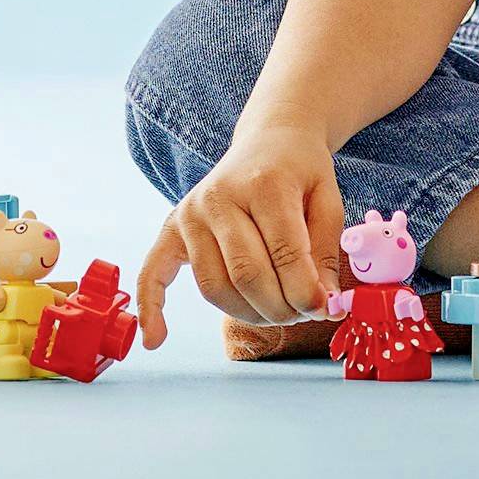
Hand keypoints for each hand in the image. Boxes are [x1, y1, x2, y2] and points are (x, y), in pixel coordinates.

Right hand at [134, 119, 346, 345]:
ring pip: (214, 286)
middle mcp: (219, 197)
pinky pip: (154, 271)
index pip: (282, 252)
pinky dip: (151, 308)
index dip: (305, 291)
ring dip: (247, 313)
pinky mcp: (173, 226)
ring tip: (276, 312)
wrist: (270, 139)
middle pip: (246, 275)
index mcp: (263, 184)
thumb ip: (324, 254)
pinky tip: (155, 340)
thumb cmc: (301, 171)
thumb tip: (323, 306)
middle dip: (280, 307)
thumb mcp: (327, 200)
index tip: (323, 309)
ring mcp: (191, 212)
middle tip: (303, 313)